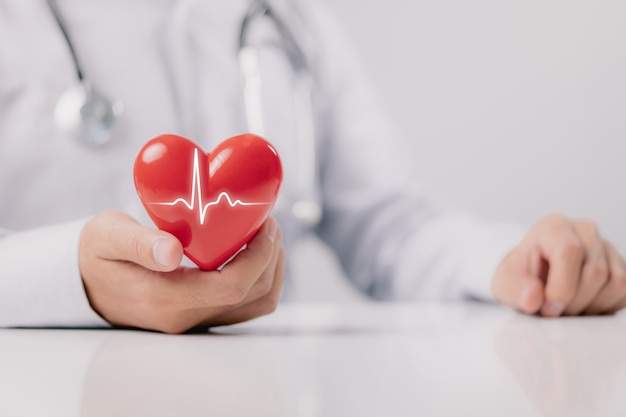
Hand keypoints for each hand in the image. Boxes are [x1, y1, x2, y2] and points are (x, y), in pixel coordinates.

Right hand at [79, 211, 284, 332]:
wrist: (86, 283)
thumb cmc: (97, 254)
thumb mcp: (106, 237)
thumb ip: (137, 243)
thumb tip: (172, 252)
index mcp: (163, 298)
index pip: (230, 287)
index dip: (258, 256)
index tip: (265, 224)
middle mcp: (184, 317)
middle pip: (251, 296)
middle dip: (269, 257)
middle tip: (268, 223)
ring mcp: (195, 320)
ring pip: (255, 306)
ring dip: (270, 270)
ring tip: (267, 237)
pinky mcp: (201, 316)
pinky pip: (246, 307)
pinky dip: (261, 279)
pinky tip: (255, 254)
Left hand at [491, 214, 625, 316]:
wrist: (532, 276)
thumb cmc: (519, 277)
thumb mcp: (504, 283)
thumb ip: (515, 289)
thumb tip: (534, 297)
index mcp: (553, 228)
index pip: (569, 251)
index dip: (561, 287)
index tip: (547, 308)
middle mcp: (584, 231)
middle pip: (595, 272)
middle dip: (574, 302)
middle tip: (554, 312)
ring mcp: (605, 247)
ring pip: (615, 283)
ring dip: (590, 306)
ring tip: (566, 307)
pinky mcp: (619, 265)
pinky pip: (624, 293)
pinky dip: (605, 307)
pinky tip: (582, 305)